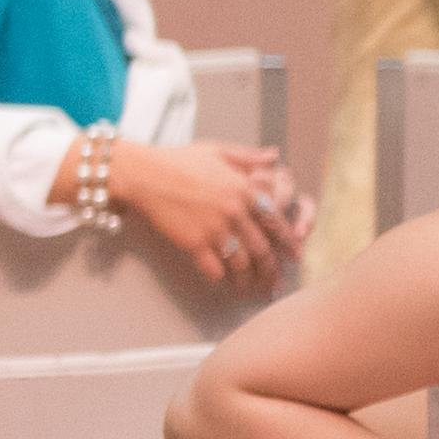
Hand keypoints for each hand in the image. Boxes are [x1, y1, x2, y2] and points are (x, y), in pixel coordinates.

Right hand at [113, 138, 309, 286]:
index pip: (276, 222)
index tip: (296, 255)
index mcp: (245, 190)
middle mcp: (234, 212)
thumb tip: (275, 155)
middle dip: (272, 268)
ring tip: (252, 287)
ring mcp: (214, 229)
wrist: (143, 174)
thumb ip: (249, 157)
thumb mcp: (218, 151)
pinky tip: (224, 283)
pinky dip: (221, 279)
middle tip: (277, 280)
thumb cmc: (178, 160)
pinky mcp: (193, 243)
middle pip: (262, 248)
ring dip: (248, 278)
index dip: (289, 242)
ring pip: (241, 263)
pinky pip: (214, 269)